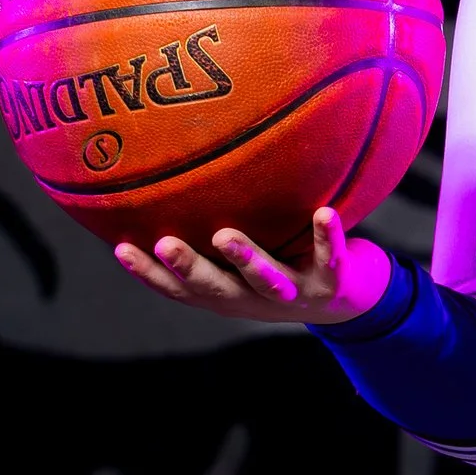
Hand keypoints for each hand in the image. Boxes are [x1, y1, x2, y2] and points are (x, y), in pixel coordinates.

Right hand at [111, 205, 393, 327]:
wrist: (355, 300)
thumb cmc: (288, 262)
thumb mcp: (248, 251)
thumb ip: (214, 226)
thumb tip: (171, 174)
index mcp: (229, 292)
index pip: (181, 288)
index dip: (151, 273)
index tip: (120, 248)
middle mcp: (256, 298)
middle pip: (217, 289)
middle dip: (189, 268)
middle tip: (164, 244)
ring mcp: (294, 294)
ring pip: (268, 281)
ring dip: (247, 260)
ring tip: (226, 236)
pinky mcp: (333, 284)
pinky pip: (329, 257)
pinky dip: (326, 237)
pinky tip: (324, 212)